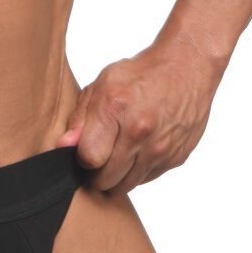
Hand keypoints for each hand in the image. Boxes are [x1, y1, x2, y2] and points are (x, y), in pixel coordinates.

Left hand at [56, 39, 220, 193]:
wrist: (186, 67)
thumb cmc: (141, 74)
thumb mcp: (102, 84)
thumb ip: (80, 118)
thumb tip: (65, 147)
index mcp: (116, 109)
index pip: (89, 158)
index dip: (81, 158)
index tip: (84, 150)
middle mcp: (140, 132)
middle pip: (106, 179)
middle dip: (97, 172)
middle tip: (99, 155)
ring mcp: (160, 148)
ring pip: (126, 185)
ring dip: (118, 174)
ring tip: (118, 151)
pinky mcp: (176, 158)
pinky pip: (147, 179)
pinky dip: (138, 170)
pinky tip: (139, 148)